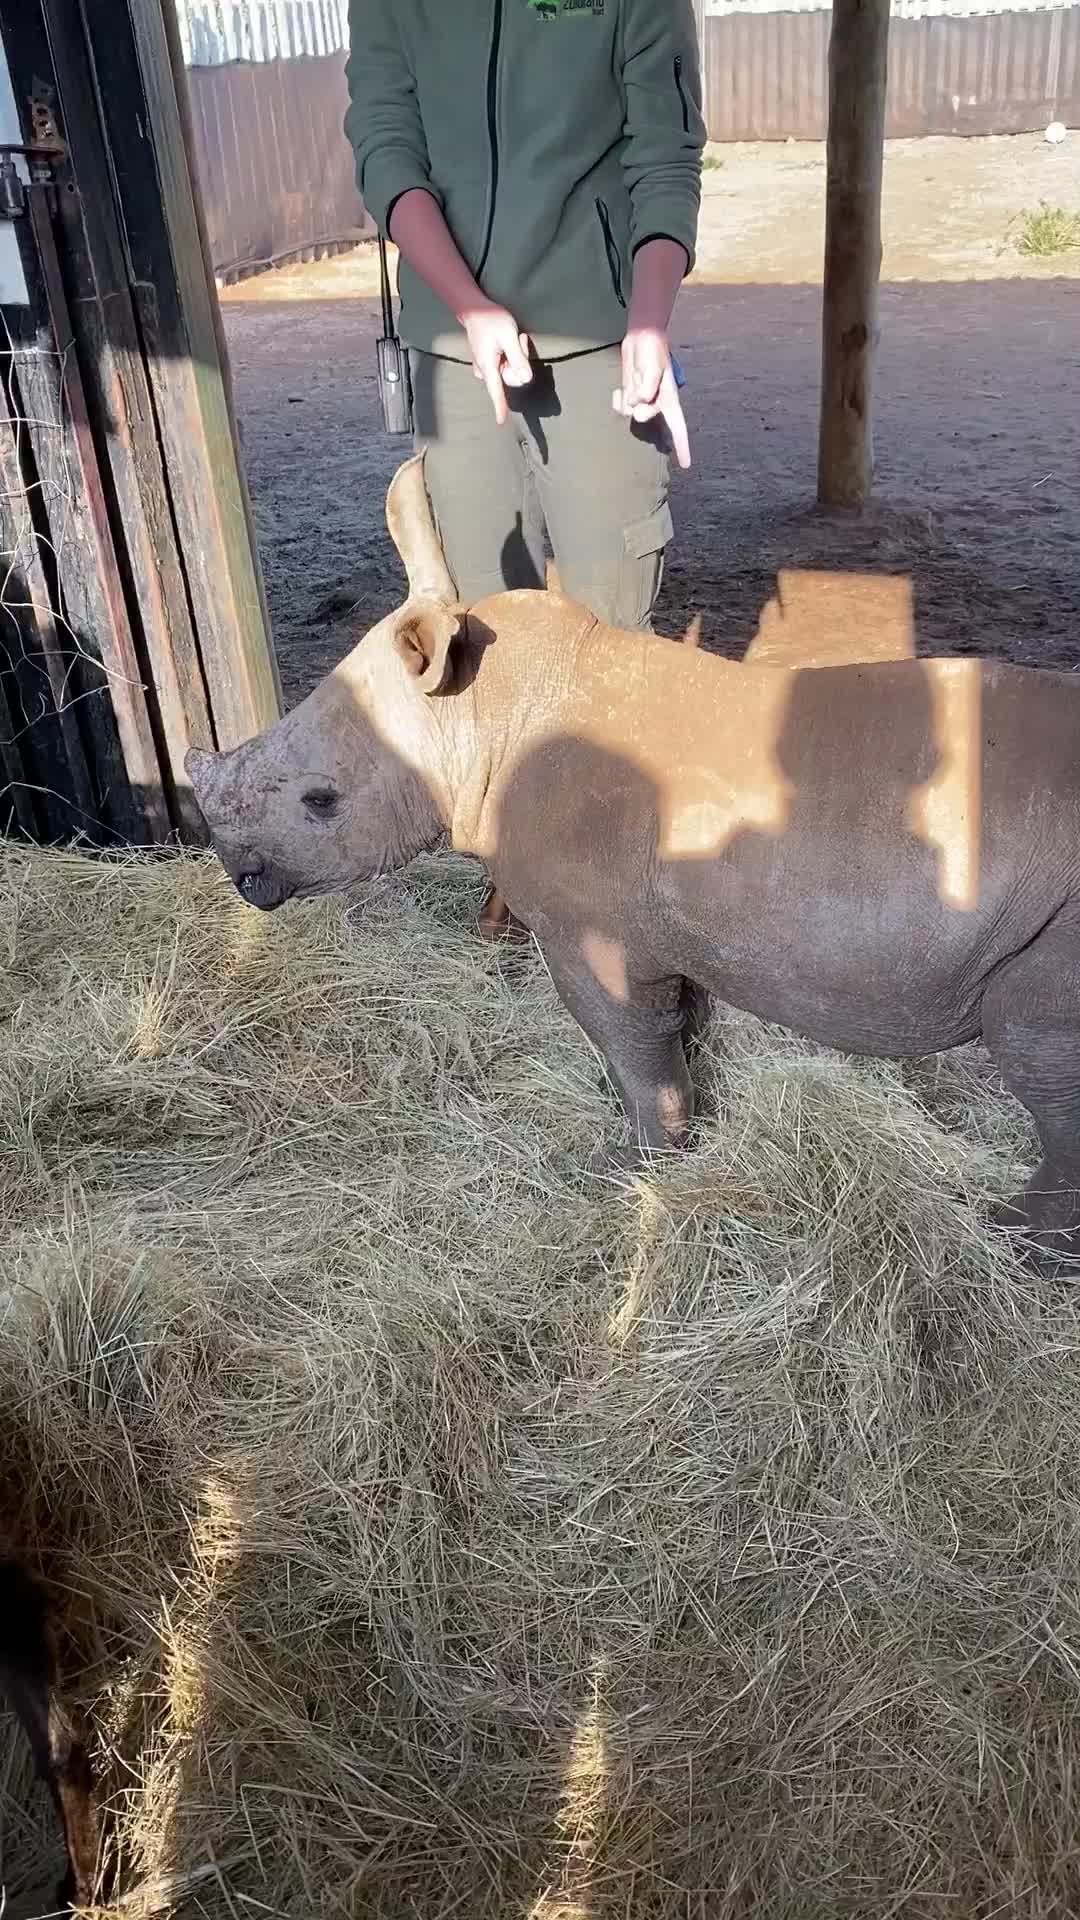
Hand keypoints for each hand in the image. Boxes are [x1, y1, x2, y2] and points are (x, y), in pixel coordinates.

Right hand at [461, 301, 532, 424]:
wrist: (474, 309)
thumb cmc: (491, 319)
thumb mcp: (508, 336)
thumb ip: (518, 358)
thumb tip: (526, 379)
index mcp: (488, 366)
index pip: (495, 391)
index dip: (499, 407)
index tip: (501, 421)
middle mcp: (486, 371)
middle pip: (512, 379)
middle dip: (521, 362)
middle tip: (520, 339)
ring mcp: (487, 368)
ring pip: (511, 372)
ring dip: (518, 356)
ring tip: (515, 337)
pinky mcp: (490, 364)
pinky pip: (506, 366)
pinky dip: (512, 355)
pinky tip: (509, 342)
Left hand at [613, 325, 690, 470]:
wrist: (641, 337)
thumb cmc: (653, 350)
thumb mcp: (655, 367)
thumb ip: (648, 387)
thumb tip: (637, 403)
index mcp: (668, 399)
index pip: (679, 427)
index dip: (683, 446)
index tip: (686, 465)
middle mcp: (656, 403)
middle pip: (644, 418)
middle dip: (639, 406)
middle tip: (640, 385)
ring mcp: (641, 400)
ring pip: (629, 412)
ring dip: (627, 397)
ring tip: (632, 378)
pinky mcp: (629, 395)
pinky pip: (620, 406)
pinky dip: (617, 398)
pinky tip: (619, 386)